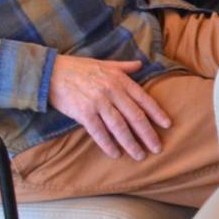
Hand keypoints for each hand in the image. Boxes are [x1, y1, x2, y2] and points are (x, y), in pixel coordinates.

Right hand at [49, 53, 170, 160]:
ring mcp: (98, 103)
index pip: (144, 99)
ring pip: (120, 127)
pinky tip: (116, 154)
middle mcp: (112, 91)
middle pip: (135, 116)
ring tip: (140, 155)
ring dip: (131, 143)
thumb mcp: (105, 64)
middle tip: (157, 148)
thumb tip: (141, 64)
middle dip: (148, 134)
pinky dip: (108, 144)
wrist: (51, 72)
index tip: (167, 125)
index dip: (157, 113)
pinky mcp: (83, 113)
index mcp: (120, 80)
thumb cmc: (79, 68)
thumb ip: (124, 67)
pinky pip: (99, 132)